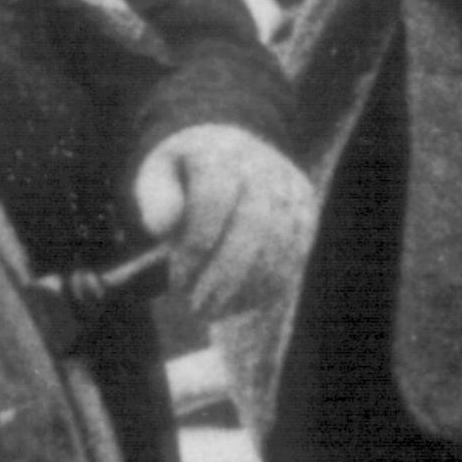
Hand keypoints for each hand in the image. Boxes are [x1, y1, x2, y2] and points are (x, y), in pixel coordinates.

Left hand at [137, 122, 314, 316]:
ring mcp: (292, 193)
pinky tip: (239, 306)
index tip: (176, 280)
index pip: (214, 200)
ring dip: (245, 289)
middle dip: (223, 276)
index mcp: (223, 154)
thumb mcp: (159, 173)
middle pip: (253, 226)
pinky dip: (266, 289)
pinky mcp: (307, 217)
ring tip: (213, 312)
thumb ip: (155, 195)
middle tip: (196, 309)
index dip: (195, 247)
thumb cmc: (188, 172)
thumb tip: (163, 227)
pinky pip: (293, 259)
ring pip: (278, 248)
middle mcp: (265, 169)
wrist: (234, 149)